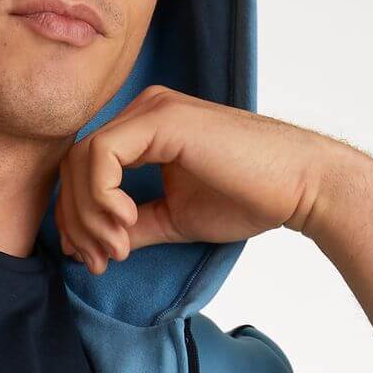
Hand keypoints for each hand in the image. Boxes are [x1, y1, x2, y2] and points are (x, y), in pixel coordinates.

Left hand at [54, 85, 347, 272]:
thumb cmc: (247, 199)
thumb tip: (90, 247)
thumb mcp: (173, 219)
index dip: (76, 219)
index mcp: (144, 130)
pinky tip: (127, 223)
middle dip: (76, 223)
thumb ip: (132, 225)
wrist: (299, 187)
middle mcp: (144, 111)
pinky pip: (101, 155)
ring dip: (88, 215)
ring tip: (118, 248)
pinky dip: (102, 196)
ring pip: (81, 161)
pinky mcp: (162, 119)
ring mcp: (152, 110)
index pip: (82, 169)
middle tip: (99, 261)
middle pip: (73, 166)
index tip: (95, 260)